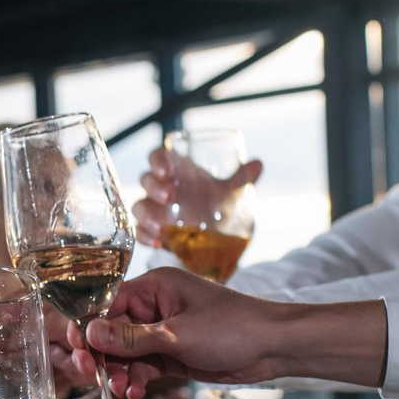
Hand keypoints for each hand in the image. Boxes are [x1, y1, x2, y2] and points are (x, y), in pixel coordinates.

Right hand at [75, 268, 387, 398]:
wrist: (274, 348)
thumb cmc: (232, 328)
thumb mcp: (177, 335)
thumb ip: (131, 337)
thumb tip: (90, 333)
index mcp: (155, 287)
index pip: (108, 304)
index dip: (91, 329)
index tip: (78, 352)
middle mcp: (156, 306)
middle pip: (113, 331)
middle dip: (104, 356)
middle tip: (95, 378)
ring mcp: (164, 331)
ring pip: (127, 352)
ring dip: (120, 372)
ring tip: (121, 390)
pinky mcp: (174, 353)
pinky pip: (144, 366)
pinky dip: (136, 379)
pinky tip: (133, 393)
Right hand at [133, 146, 262, 246]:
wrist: (215, 233)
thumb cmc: (215, 202)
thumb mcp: (230, 191)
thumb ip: (241, 178)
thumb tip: (258, 165)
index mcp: (176, 170)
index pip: (159, 157)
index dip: (157, 160)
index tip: (165, 169)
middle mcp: (161, 187)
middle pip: (146, 181)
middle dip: (154, 187)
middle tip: (169, 196)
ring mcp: (155, 210)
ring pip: (139, 206)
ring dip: (146, 214)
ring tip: (160, 225)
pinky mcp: (154, 231)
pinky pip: (140, 231)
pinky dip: (145, 236)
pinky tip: (156, 242)